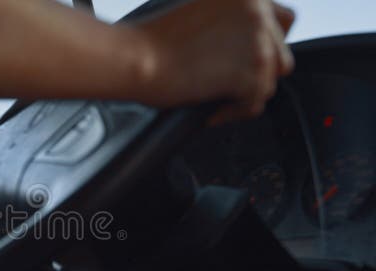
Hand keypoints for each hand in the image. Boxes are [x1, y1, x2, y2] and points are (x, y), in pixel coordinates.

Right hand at [129, 0, 295, 123]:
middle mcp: (258, 12)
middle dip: (256, 72)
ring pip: (269, 81)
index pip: (285, 20)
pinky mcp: (250, 74)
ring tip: (217, 99)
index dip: (270, 42)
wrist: (136, 57)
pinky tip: (212, 109)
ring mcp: (257, 43)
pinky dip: (234, 111)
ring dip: (245, 94)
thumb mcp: (200, 9)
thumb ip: (230, 20)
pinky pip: (255, 102)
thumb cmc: (152, 38)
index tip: (250, 57)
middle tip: (228, 84)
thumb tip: (242, 45)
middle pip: (281, 54)